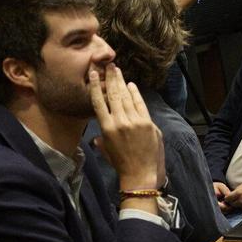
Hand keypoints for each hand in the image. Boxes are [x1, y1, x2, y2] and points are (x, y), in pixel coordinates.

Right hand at [88, 64, 163, 191]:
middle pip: (113, 95)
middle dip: (111, 79)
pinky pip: (140, 104)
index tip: (94, 74)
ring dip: (121, 82)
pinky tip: (131, 85)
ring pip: (126, 97)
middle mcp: (119, 122)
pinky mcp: (147, 123)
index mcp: (106, 128)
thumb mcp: (107, 151)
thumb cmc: (121, 165)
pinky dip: (135, 94)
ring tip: (118, 70)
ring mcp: (134, 121)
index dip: (96, 87)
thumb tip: (96, 137)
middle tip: (109, 66)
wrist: (140, 175)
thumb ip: (101, 141)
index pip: (99, 102)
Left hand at [217, 180, 241, 212]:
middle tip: (233, 198)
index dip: (227, 197)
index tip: (228, 196)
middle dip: (231, 201)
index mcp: (239, 193)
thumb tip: (232, 193)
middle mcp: (241, 200)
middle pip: (231, 204)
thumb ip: (237, 190)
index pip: (227, 198)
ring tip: (240, 199)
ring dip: (237, 204)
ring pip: (237, 206)